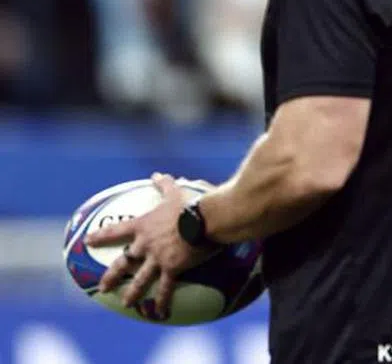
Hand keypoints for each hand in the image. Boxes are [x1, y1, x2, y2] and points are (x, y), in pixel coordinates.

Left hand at [85, 173, 215, 318]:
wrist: (206, 219)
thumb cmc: (192, 203)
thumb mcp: (176, 192)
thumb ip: (165, 185)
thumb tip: (157, 175)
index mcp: (144, 226)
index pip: (116, 231)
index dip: (101, 236)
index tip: (88, 241)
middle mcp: (146, 244)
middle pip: (124, 261)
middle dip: (112, 275)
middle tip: (103, 286)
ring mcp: (157, 259)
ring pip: (140, 279)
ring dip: (132, 292)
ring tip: (126, 302)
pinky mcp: (172, 269)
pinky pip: (166, 288)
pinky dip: (163, 301)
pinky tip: (160, 313)